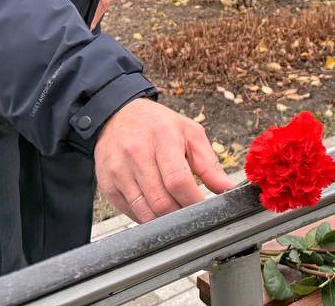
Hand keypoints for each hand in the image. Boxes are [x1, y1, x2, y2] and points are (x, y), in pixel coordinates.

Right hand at [95, 97, 234, 222]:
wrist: (118, 115)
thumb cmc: (157, 125)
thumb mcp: (189, 133)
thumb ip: (209, 163)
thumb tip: (226, 188)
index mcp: (162, 137)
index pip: (178, 180)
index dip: (194, 200)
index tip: (205, 208)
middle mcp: (136, 154)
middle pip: (161, 201)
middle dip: (181, 213)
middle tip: (191, 211)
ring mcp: (119, 171)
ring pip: (145, 212)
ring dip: (164, 219)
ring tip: (175, 209)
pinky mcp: (107, 184)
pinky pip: (130, 213)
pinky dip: (146, 217)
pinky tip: (156, 207)